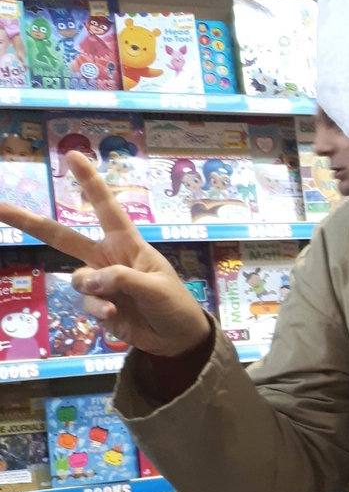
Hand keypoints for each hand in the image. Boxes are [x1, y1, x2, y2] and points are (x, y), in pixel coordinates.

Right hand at [0, 150, 210, 355]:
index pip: (106, 207)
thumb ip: (122, 279)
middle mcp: (108, 258)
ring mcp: (100, 282)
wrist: (176, 336)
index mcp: (127, 243)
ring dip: (92, 290)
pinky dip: (96, 309)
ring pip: (77, 278)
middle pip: (63, 237)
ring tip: (115, 302)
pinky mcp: (96, 305)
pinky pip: (85, 303)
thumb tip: (89, 278)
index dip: (90, 181)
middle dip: (31, 222)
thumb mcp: (156, 286)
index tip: (72, 155)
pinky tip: (113, 315)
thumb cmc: (173, 302)